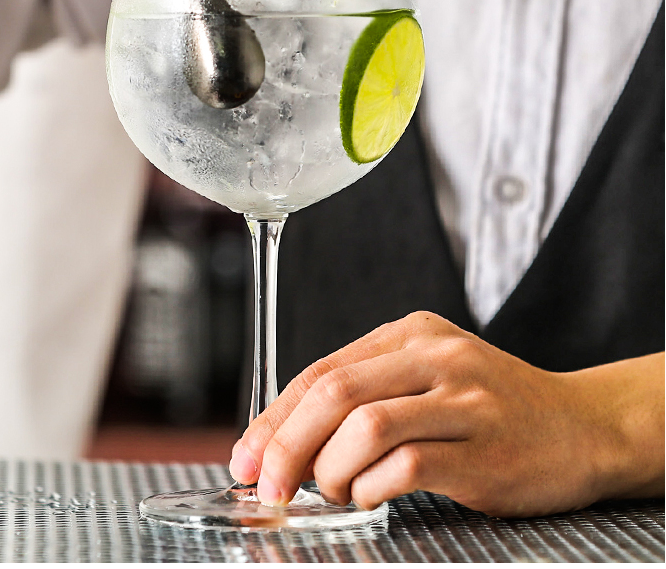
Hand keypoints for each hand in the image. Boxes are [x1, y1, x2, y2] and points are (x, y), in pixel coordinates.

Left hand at [229, 311, 663, 517]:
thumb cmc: (492, 407)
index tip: (248, 455)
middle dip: (286, 444)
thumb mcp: (428, 375)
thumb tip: (289, 439)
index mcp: (411, 333)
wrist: (582, 425)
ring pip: (364, 426)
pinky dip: (370, 488)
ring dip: (329, 470)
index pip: (322, 369)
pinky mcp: (482, 448)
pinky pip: (405, 465)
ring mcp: (462, 400)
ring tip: (331, 491)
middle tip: (269, 485)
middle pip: (334, 392)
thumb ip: (367, 394)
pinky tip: (370, 496)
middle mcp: (434, 356)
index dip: (274, 416)